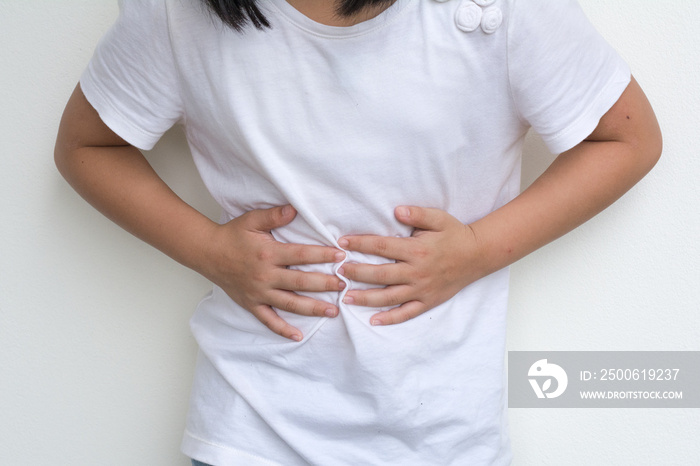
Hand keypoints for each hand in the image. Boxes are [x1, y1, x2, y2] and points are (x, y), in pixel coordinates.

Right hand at [202, 205, 345, 340]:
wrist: (208, 253)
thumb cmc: (232, 235)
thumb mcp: (252, 220)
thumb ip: (274, 215)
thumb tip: (295, 209)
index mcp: (268, 253)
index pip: (301, 255)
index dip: (322, 255)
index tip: (340, 257)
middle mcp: (265, 275)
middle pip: (300, 282)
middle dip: (325, 284)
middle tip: (344, 285)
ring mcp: (259, 292)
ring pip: (290, 303)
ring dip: (312, 308)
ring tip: (333, 311)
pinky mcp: (251, 304)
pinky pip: (268, 320)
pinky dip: (283, 329)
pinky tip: (298, 336)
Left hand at [338, 206, 484, 325]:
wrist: (478, 255)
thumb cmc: (455, 234)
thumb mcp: (438, 218)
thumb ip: (417, 214)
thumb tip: (397, 210)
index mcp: (417, 250)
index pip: (382, 246)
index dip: (360, 244)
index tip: (342, 243)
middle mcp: (417, 272)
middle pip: (380, 274)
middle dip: (357, 272)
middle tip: (338, 271)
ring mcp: (422, 289)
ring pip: (389, 297)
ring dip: (366, 298)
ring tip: (346, 297)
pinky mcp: (428, 301)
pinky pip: (407, 313)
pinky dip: (390, 318)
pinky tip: (374, 320)